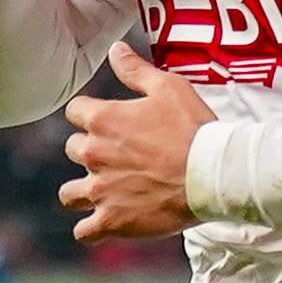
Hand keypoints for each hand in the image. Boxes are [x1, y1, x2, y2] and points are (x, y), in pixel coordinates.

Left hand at [59, 44, 216, 241]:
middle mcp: (94, 154)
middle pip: (72, 149)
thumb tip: (115, 50)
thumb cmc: (193, 127)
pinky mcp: (112, 221)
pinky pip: (84, 232)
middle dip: (90, 150)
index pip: (74, 110)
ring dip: (82, 190)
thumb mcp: (168, 87)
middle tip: (117, 154)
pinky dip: (91, 228)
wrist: (212, 173)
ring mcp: (100, 191)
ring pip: (69, 194)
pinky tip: (105, 222)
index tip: (106, 119)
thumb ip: (135, 70)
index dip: (89, 113)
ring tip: (104, 190)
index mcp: (103, 119)